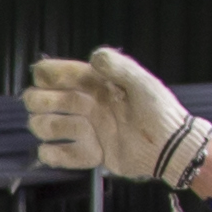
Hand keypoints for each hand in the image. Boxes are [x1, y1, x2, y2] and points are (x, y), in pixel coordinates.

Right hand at [24, 49, 211, 189]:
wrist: (170, 149)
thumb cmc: (160, 113)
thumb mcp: (143, 83)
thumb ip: (118, 67)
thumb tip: (94, 56)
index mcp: (97, 84)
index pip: (58, 74)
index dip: (47, 74)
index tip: (43, 78)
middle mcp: (87, 105)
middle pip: (44, 99)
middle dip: (41, 101)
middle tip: (55, 106)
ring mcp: (87, 130)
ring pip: (46, 126)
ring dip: (49, 127)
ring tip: (76, 130)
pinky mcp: (91, 153)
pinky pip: (60, 155)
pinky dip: (56, 155)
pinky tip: (66, 150)